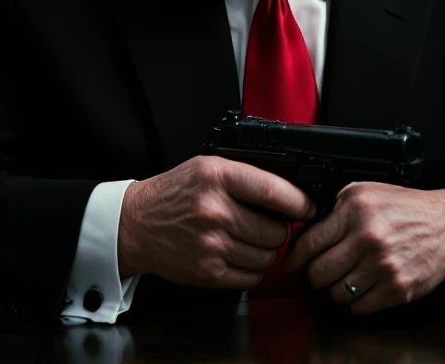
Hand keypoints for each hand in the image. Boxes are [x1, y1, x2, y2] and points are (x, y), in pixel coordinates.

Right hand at [117, 155, 316, 289]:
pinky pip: (252, 277)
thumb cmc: (177, 193)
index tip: (308, 206)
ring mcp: (211, 244)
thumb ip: (248, 176)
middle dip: (280, 228)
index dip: (299, 202)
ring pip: (268, 256)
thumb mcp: (210, 167)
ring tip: (249, 238)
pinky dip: (253, 269)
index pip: (273, 191)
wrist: (136, 224)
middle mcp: (215, 210)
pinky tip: (239, 253)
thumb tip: (293, 192)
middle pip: (276, 230)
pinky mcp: (208, 272)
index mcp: (218, 177)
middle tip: (268, 222)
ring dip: (266, 249)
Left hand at [285, 184, 444, 314]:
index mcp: (356, 210)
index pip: (310, 242)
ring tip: (345, 277)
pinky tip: (363, 286)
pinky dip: (356, 301)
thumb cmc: (406, 209)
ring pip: (337, 292)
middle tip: (319, 271)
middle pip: (319, 272)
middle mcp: (368, 237)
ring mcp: (383, 265)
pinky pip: (359, 306)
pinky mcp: (397, 288)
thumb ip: (335, 208)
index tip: (292, 263)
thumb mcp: (366, 192)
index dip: (295, 256)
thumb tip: (304, 230)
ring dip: (336, 288)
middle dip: (314, 275)